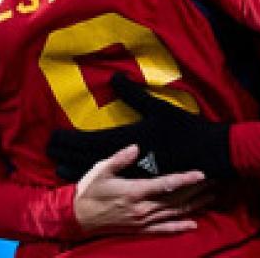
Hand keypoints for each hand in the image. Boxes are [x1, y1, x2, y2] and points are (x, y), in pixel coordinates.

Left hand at [48, 74, 233, 181]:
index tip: (52, 139)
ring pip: (98, 176)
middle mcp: (126, 161)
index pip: (88, 142)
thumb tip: (114, 77)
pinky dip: (95, 181)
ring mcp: (133, 175)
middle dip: (66, 156)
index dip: (68, 142)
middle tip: (49, 152)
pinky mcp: (142, 182)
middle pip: (87, 161)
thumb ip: (133, 94)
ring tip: (59, 169)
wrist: (210, 155)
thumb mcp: (158, 108)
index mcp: (127, 140)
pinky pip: (111, 183)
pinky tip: (87, 181)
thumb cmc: (185, 129)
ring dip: (76, 171)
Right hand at [72, 144, 210, 235]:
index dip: (185, 179)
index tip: (201, 174)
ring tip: (211, 196)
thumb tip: (136, 147)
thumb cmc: (89, 190)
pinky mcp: (140, 230)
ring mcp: (143, 221)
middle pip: (175, 199)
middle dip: (197, 190)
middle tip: (215, 182)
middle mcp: (142, 208)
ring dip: (194, 205)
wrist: (77, 218)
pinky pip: (164, 229)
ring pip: (174, 213)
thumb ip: (120, 159)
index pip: (165, 184)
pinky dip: (180, 227)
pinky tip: (194, 224)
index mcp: (134, 191)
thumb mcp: (101, 170)